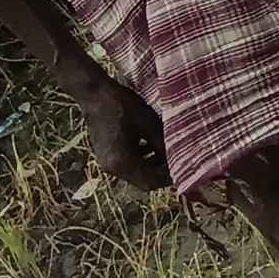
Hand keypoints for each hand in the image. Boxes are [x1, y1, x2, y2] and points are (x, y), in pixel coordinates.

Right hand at [75, 75, 168, 190]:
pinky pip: (126, 164)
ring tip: (166, 149)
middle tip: (177, 158)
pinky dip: (140, 158)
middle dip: (160, 172)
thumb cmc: (123, 106)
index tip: (183, 169)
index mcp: (122, 163)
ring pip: (135, 172)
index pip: (149, 182)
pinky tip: (150, 143)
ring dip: (151, 164)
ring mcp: (106, 162)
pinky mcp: (105, 155)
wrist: (95, 94)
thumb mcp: (148, 123)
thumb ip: (162, 144)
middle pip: (142, 180)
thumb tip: (177, 157)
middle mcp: (112, 168)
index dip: (167, 179)